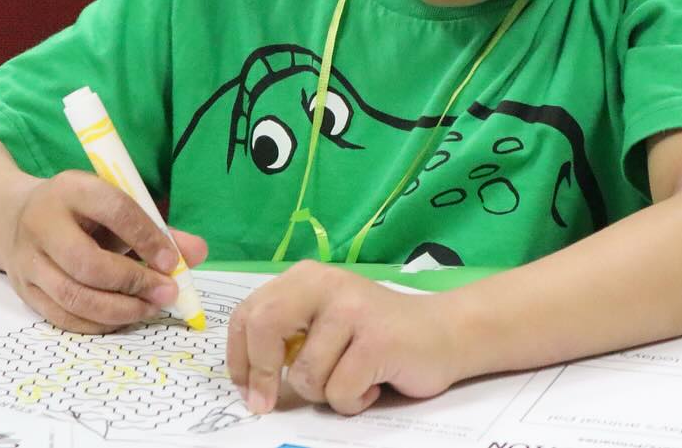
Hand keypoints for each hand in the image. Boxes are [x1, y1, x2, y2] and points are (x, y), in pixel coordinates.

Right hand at [6, 171, 208, 333]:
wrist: (15, 216)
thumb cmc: (81, 212)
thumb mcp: (115, 205)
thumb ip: (156, 228)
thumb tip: (197, 254)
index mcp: (72, 190)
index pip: (113, 210)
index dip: (147, 238)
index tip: (173, 263)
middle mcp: (42, 223)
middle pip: (87, 263)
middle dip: (133, 282)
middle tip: (166, 293)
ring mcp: (28, 261)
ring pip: (74, 296)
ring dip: (119, 309)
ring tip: (150, 307)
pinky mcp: (24, 290)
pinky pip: (63, 317)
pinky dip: (98, 324)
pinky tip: (124, 318)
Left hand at [227, 261, 466, 415]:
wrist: (443, 333)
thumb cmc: (375, 336)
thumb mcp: (323, 323)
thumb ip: (287, 336)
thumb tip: (249, 381)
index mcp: (306, 277)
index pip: (249, 312)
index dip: (239, 356)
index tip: (246, 388)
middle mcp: (326, 284)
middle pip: (264, 327)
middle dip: (262, 374)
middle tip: (266, 403)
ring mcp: (352, 310)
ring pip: (306, 375)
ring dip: (326, 393)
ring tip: (353, 376)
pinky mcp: (376, 340)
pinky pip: (340, 391)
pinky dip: (355, 400)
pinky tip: (374, 382)